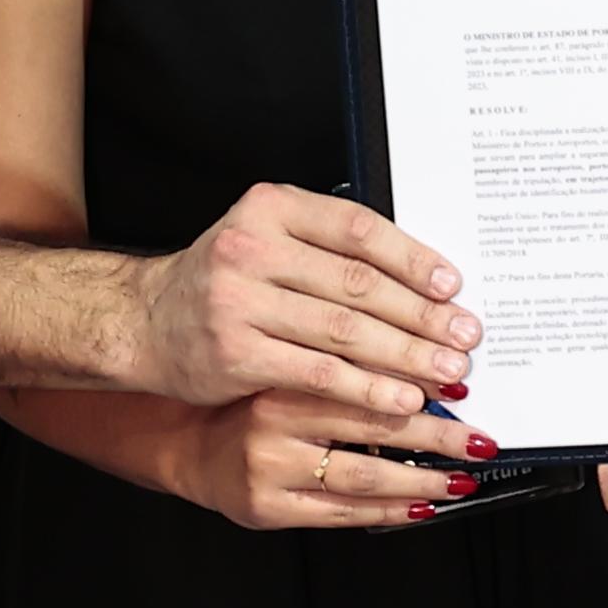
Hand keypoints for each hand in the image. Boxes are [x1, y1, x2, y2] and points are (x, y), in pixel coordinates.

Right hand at [122, 184, 477, 421]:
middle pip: (359, 282)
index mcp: (270, 208)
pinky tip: (400, 399)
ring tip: (445, 372)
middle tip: (463, 336)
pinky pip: (320, 373)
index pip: (358, 228)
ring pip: (345, 330)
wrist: (144, 323)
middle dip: (421, 314)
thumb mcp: (266, 242)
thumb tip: (422, 280)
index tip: (451, 286)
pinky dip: (368, 388)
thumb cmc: (220, 284)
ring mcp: (241, 302)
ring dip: (405, 355)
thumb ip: (328, 250)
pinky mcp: (238, 354)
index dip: (413, 259)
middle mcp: (252, 248)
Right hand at [182, 387, 484, 533]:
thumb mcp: (292, 371)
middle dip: (437, 437)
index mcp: (286, 380)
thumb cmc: (251, 403)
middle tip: (480, 440)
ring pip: (364, 479)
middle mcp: (275, 426)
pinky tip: (422, 505)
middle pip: (375, 430)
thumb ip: (345, 373)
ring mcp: (272, 473)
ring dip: (421, 481)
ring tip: (461, 479)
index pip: (367, 381)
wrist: (188, 444)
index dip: (420, 387)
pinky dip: (389, 512)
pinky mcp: (270, 510)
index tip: (461, 388)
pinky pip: (342, 514)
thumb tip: (425, 377)